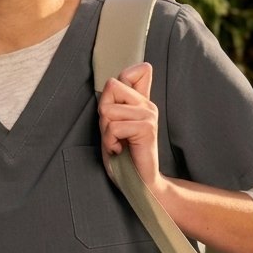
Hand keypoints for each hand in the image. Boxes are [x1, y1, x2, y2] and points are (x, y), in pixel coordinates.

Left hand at [98, 62, 161, 188]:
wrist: (137, 182)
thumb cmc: (122, 155)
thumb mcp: (112, 125)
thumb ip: (115, 102)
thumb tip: (116, 78)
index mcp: (141, 101)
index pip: (136, 70)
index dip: (116, 84)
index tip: (116, 109)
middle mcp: (147, 104)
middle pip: (112, 86)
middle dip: (104, 112)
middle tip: (114, 132)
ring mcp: (149, 115)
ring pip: (109, 110)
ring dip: (106, 130)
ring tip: (118, 142)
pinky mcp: (147, 128)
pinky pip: (114, 127)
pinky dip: (110, 141)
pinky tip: (120, 149)